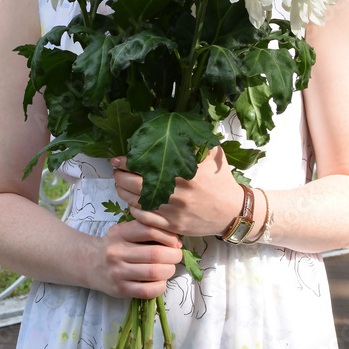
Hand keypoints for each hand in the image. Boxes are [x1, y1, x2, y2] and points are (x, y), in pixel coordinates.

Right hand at [89, 219, 182, 299]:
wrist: (90, 263)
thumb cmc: (115, 245)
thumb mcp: (125, 230)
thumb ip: (146, 230)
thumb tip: (176, 240)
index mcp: (120, 233)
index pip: (150, 230)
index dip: (169, 237)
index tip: (175, 242)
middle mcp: (116, 252)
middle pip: (156, 254)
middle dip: (173, 255)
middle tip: (176, 256)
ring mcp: (117, 272)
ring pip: (154, 272)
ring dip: (169, 271)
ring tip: (169, 268)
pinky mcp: (120, 289)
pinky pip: (147, 290)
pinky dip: (160, 286)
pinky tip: (160, 282)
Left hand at [111, 147, 243, 237]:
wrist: (232, 212)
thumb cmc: (222, 182)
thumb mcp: (214, 155)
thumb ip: (198, 140)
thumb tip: (181, 123)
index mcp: (184, 173)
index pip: (146, 165)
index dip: (126, 161)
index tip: (117, 158)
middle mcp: (177, 193)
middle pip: (135, 184)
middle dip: (120, 177)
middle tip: (116, 172)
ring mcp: (173, 211)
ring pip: (137, 202)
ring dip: (124, 193)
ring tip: (120, 185)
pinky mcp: (173, 226)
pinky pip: (145, 219)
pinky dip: (134, 211)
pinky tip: (132, 203)